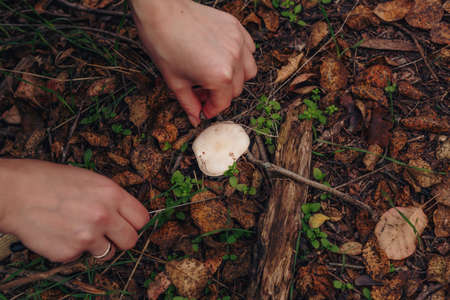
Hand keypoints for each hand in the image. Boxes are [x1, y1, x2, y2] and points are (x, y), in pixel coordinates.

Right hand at [0, 159, 148, 261]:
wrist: (16, 193)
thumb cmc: (49, 181)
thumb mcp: (90, 180)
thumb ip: (111, 198)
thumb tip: (125, 214)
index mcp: (112, 194)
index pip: (142, 219)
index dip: (135, 223)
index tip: (129, 224)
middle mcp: (104, 216)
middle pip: (131, 240)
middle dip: (121, 238)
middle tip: (108, 233)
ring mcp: (87, 237)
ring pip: (107, 253)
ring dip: (98, 246)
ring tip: (79, 230)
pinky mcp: (69, 252)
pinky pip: (81, 257)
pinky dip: (73, 249)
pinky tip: (61, 233)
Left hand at [131, 0, 256, 125]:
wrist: (162, 11)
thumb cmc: (164, 44)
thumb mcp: (175, 81)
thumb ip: (189, 104)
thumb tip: (195, 118)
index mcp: (220, 77)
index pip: (222, 104)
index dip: (210, 110)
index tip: (202, 109)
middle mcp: (234, 60)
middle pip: (236, 90)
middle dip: (220, 96)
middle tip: (202, 92)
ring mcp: (238, 42)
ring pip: (248, 71)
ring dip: (236, 79)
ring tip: (217, 76)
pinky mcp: (237, 28)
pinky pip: (249, 50)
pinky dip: (241, 58)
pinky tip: (224, 58)